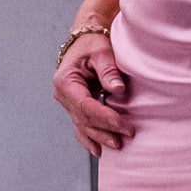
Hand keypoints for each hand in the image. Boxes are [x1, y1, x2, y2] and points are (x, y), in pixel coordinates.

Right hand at [50, 25, 133, 151]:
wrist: (85, 40)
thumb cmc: (92, 44)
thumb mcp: (101, 52)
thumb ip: (108, 71)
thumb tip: (117, 89)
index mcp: (66, 82)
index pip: (84, 106)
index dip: (103, 117)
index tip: (122, 124)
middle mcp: (63, 95)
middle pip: (83, 119)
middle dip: (105, 130)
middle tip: (127, 136)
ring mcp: (68, 103)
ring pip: (82, 125)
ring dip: (99, 137)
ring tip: (117, 146)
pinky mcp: (76, 106)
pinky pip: (81, 126)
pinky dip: (89, 138)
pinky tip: (98, 150)